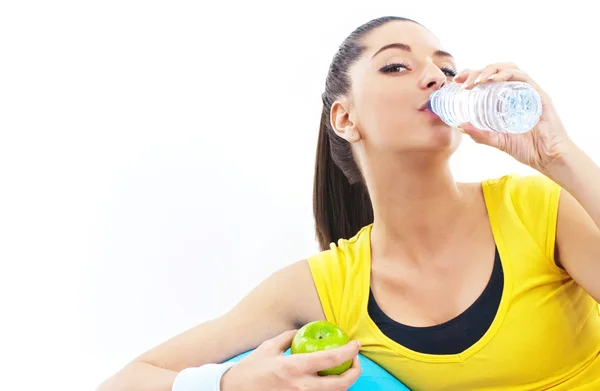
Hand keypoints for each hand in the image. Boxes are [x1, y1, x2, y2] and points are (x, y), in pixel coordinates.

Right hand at [220, 329, 361, 390]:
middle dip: (355, 372)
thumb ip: (290, 337)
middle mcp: (301, 387)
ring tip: (345, 369)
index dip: (349, 352)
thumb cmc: (252, 368)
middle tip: (355, 360)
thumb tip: (306, 329)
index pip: (331, 359)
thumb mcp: (270, 347)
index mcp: (294, 368)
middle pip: (341, 385)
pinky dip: (329, 389)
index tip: (356, 344)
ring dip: (344, 382)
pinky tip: (329, 379)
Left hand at [453, 63, 573, 172]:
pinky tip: (495, 80)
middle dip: (477, 72)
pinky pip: (523, 78)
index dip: (471, 75)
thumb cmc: (526, 148)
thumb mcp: (496, 141)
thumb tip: (459, 125)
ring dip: (491, 71)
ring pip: (509, 68)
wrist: (547, 157)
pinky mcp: (538, 94)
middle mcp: (516, 92)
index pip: (487, 79)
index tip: (456, 81)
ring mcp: (528, 92)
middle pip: (496, 70)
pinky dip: (508, 75)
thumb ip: (479, 134)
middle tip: (464, 82)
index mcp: (505, 99)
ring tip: (478, 81)